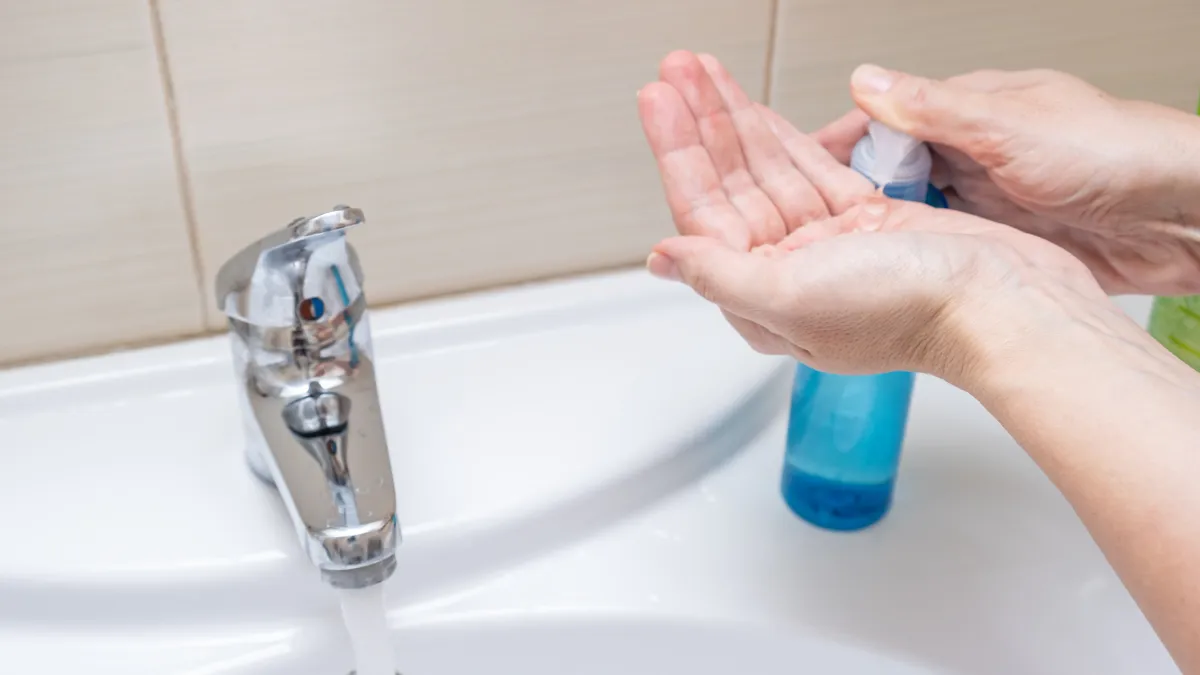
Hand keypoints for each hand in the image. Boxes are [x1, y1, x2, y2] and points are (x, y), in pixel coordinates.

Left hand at [637, 51, 1111, 381]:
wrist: (1004, 303)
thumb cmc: (911, 313)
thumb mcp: (794, 298)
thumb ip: (721, 275)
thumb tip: (663, 259)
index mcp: (764, 298)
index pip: (704, 213)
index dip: (678, 153)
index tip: (658, 102)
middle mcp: (792, 272)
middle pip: (731, 184)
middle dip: (700, 124)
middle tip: (674, 70)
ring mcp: (831, 244)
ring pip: (769, 169)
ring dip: (736, 119)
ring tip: (702, 73)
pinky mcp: (871, 219)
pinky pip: (813, 168)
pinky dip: (784, 134)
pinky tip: (758, 109)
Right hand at [817, 66, 1199, 294]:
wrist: (1180, 215)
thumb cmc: (1116, 154)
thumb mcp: (1012, 129)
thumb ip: (935, 111)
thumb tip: (867, 83)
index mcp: (968, 111)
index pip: (879, 123)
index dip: (831, 146)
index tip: (785, 168)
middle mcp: (969, 152)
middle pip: (883, 171)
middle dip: (839, 195)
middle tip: (796, 228)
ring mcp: (981, 198)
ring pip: (906, 212)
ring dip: (873, 231)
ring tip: (827, 255)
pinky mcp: (997, 240)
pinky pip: (938, 246)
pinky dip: (910, 256)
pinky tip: (886, 272)